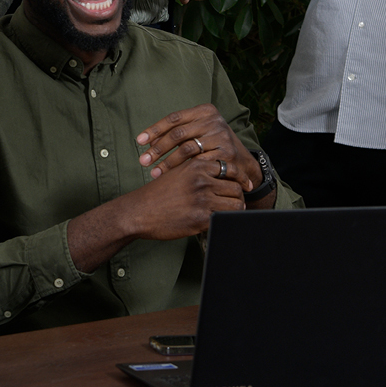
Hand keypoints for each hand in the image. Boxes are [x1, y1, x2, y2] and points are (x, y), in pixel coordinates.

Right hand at [66, 157, 245, 271]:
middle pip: (235, 187)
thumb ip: (198, 172)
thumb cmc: (157, 194)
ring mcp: (202, 199)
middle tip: (237, 202)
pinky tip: (218, 221)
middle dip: (238, 195)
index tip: (246, 185)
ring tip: (229, 212)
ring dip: (235, 209)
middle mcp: (202, 180)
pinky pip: (224, 218)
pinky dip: (225, 220)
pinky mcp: (201, 218)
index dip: (241, 177)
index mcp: (197, 165)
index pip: (230, 168)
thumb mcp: (178, 173)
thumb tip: (221, 176)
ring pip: (235, 204)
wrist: (138, 211)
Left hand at [135, 103, 260, 192]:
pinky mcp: (226, 154)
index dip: (155, 129)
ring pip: (186, 149)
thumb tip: (147, 142)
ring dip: (168, 162)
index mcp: (205, 111)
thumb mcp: (198, 133)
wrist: (243, 163)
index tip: (139, 141)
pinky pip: (198, 163)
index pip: (174, 118)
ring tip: (154, 173)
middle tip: (143, 161)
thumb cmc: (213, 146)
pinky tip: (173, 178)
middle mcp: (214, 120)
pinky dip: (183, 171)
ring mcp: (221, 137)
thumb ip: (178, 134)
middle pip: (178, 133)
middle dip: (158, 148)